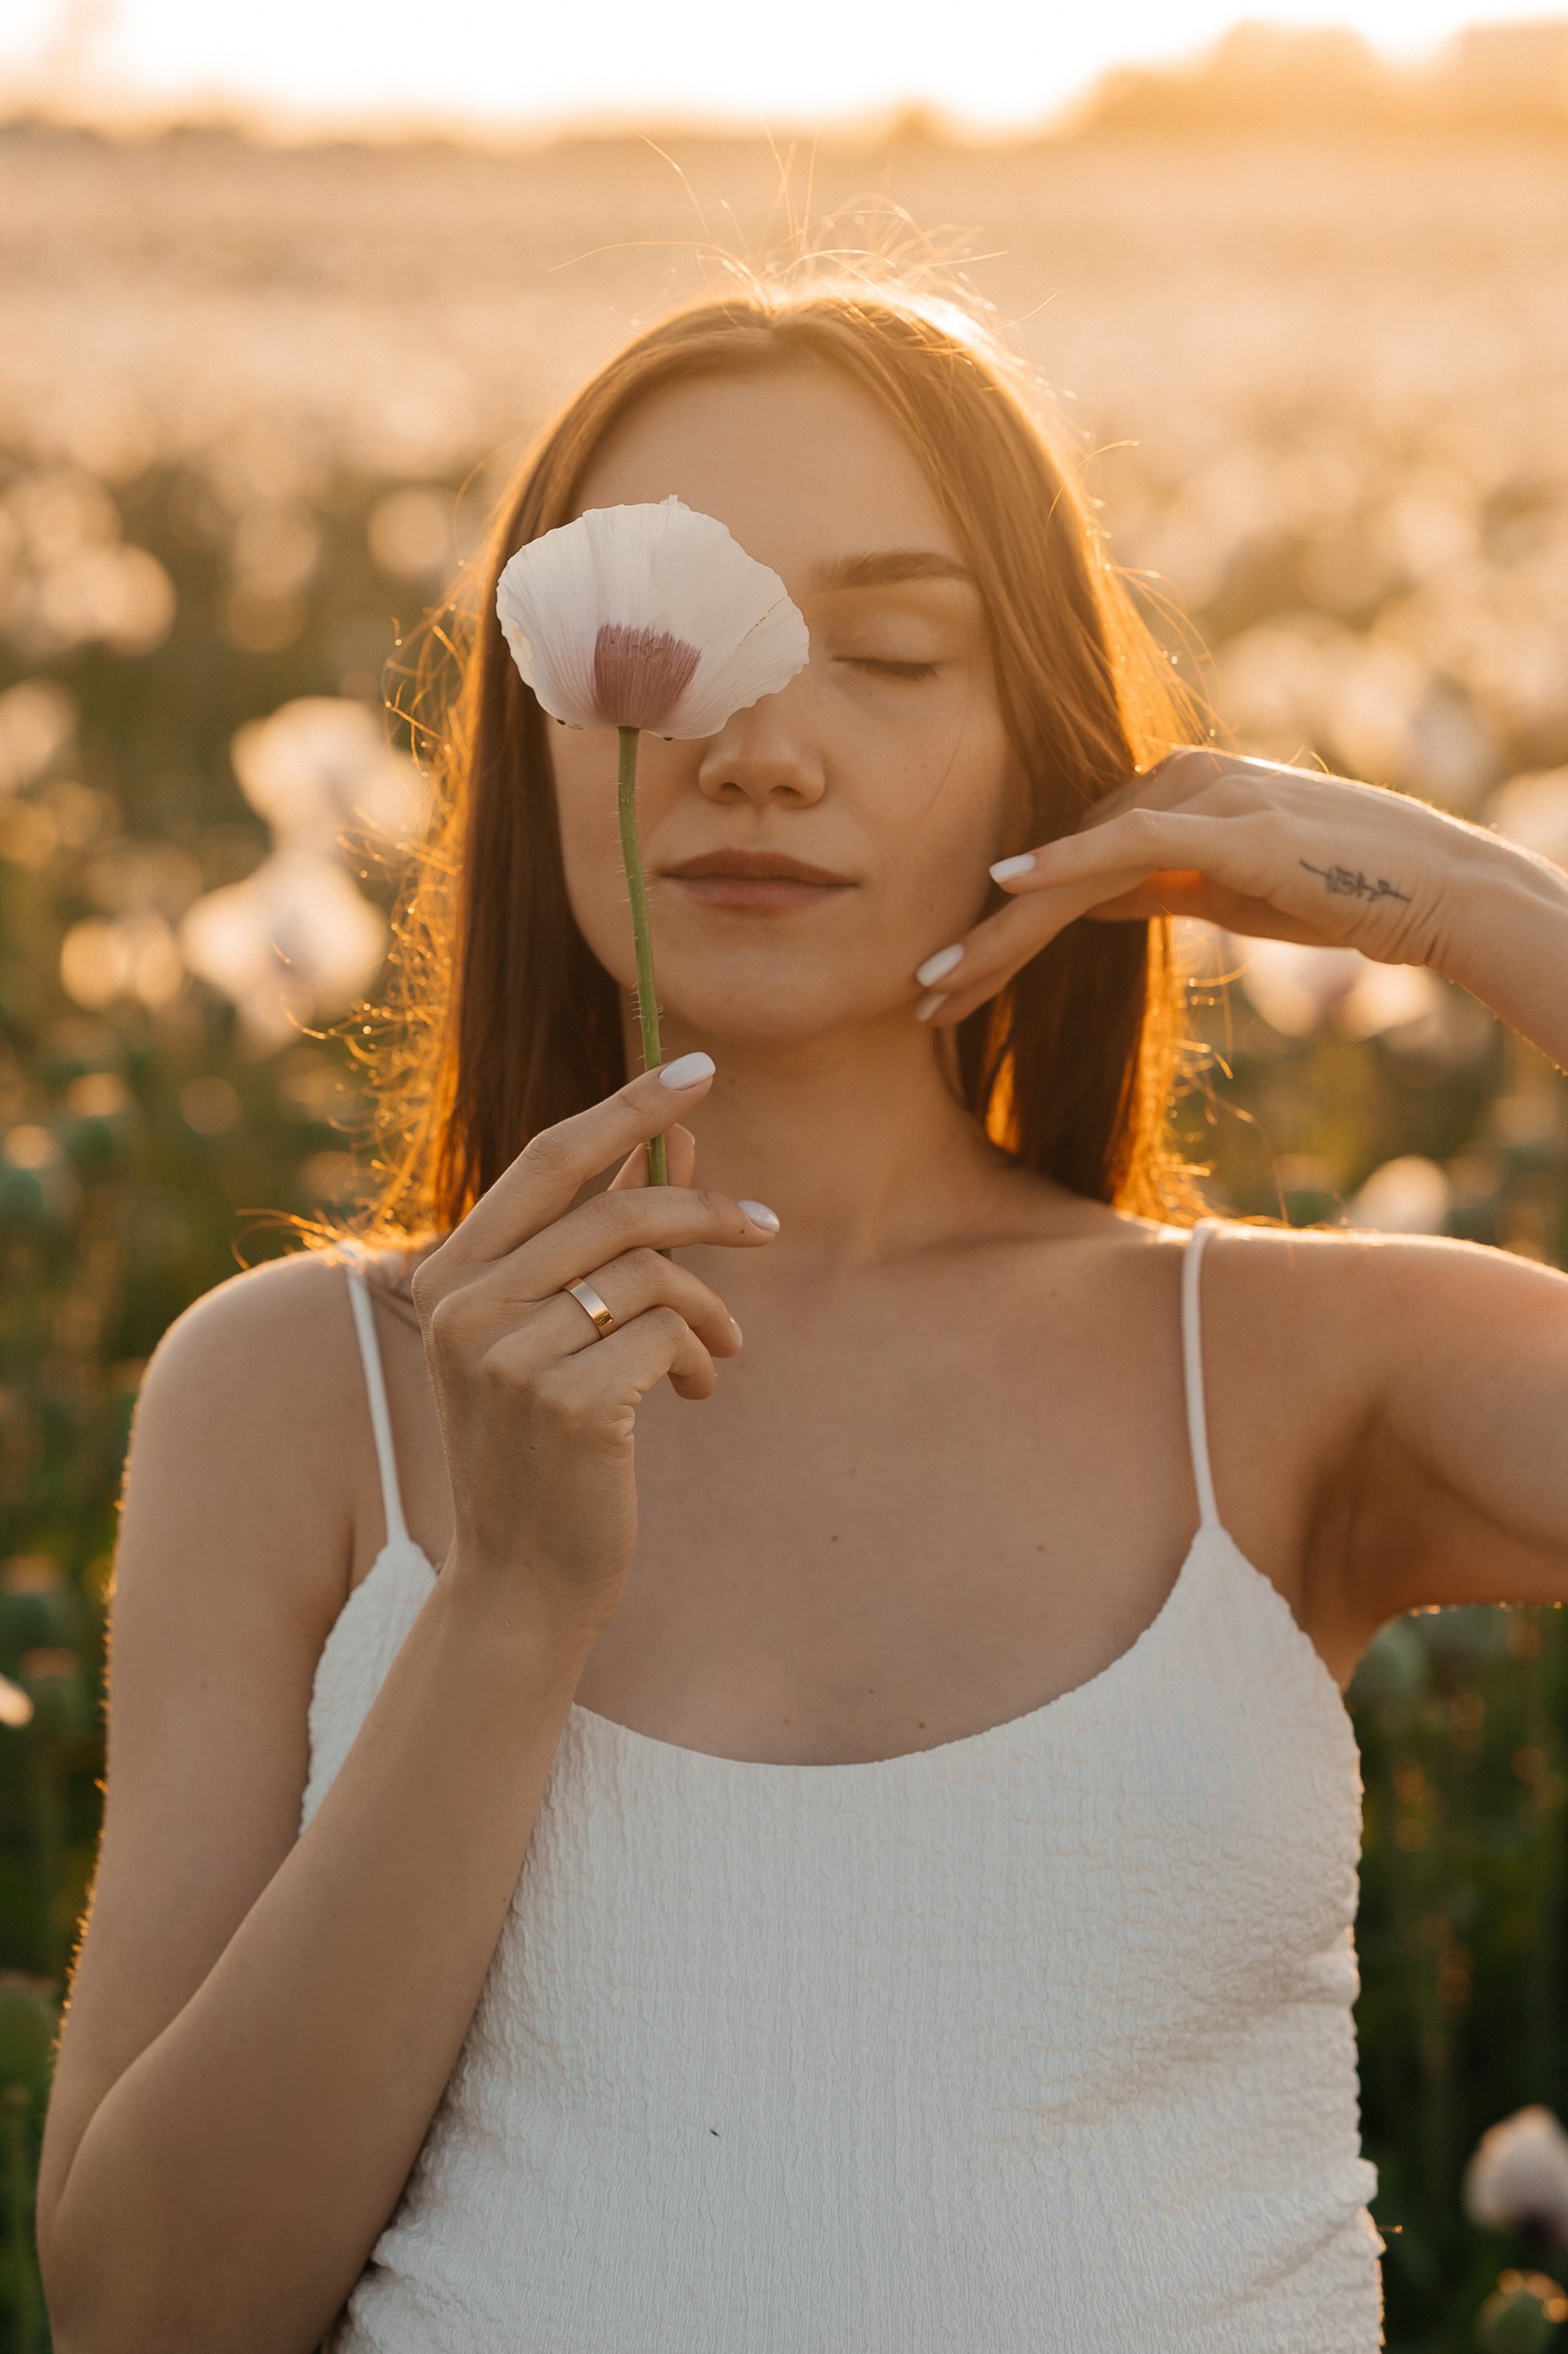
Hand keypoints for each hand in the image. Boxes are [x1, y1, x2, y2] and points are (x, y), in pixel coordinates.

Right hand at [410, 1060, 778, 1629]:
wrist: (523, 1578)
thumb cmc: (545, 1448)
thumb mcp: (558, 1331)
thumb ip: (608, 1233)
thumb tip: (680, 1137)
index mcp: (449, 1277)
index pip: (548, 1159)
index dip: (628, 1107)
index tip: (700, 1068)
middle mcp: (464, 1307)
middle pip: (616, 1208)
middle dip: (707, 1209)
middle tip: (768, 1225)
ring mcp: (509, 1356)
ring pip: (652, 1272)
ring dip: (707, 1308)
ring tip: (719, 1354)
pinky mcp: (566, 1403)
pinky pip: (668, 1334)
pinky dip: (696, 1358)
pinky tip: (691, 1398)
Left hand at [912, 749, 1470, 1026]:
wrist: (1431, 890)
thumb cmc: (1337, 890)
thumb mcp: (1222, 893)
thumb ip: (1152, 886)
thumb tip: (1081, 900)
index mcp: (1170, 796)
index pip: (1062, 865)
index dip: (999, 929)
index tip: (946, 984)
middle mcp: (1175, 782)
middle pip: (1053, 865)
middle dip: (981, 936)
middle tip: (915, 992)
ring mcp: (1201, 796)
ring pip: (1073, 862)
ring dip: (1001, 927)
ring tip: (940, 980)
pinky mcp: (1227, 824)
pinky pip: (1128, 840)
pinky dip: (1065, 861)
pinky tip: (1007, 884)